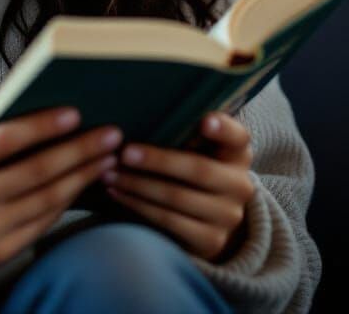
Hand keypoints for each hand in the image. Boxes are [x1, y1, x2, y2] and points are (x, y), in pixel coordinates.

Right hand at [0, 95, 123, 296]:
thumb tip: (2, 94)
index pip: (5, 139)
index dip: (42, 125)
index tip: (74, 113)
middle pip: (36, 170)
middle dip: (79, 150)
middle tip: (110, 133)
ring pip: (46, 199)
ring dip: (82, 177)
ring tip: (106, 158)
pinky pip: (41, 223)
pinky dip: (66, 202)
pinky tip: (82, 184)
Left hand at [100, 111, 256, 262]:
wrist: (210, 220)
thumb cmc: (191, 168)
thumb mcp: (198, 148)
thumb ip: (183, 130)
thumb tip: (140, 107)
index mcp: (237, 153)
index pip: (238, 136)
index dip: (223, 128)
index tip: (204, 120)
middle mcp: (239, 185)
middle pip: (199, 170)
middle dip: (158, 161)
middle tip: (124, 152)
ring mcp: (227, 216)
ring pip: (177, 198)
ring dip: (138, 185)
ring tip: (109, 173)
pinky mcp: (210, 241)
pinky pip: (169, 222)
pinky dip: (138, 206)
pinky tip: (117, 192)